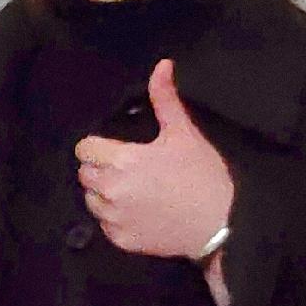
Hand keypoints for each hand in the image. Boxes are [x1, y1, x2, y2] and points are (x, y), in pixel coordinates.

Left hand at [77, 57, 236, 275]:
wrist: (221, 223)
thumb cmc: (203, 175)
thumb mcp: (184, 133)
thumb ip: (165, 99)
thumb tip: (161, 65)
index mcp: (121, 161)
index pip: (85, 149)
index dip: (98, 146)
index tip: (116, 148)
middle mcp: (111, 190)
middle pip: (85, 174)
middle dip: (100, 168)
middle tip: (128, 168)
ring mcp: (115, 218)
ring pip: (92, 200)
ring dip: (104, 193)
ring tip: (132, 189)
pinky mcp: (122, 240)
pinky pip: (105, 225)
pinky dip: (116, 218)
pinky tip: (139, 210)